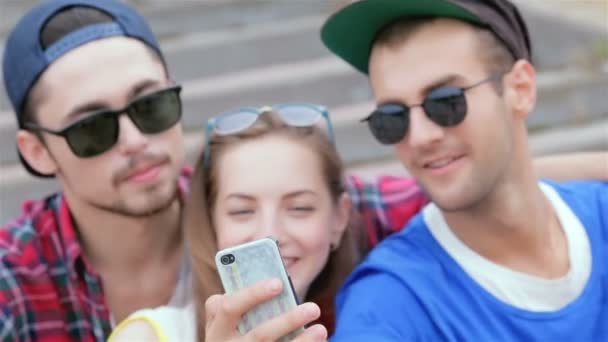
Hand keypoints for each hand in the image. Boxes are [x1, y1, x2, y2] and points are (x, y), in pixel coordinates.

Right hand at [205, 278, 326, 340]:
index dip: (253, 294)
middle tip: (314, 308)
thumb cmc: (230, 335)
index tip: (278, 283)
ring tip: (321, 329)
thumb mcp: (225, 323)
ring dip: (302, 341)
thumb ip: (240, 306)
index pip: (230, 307)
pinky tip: (319, 341)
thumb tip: (277, 287)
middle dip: (288, 320)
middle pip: (260, 334)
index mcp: (217, 329)